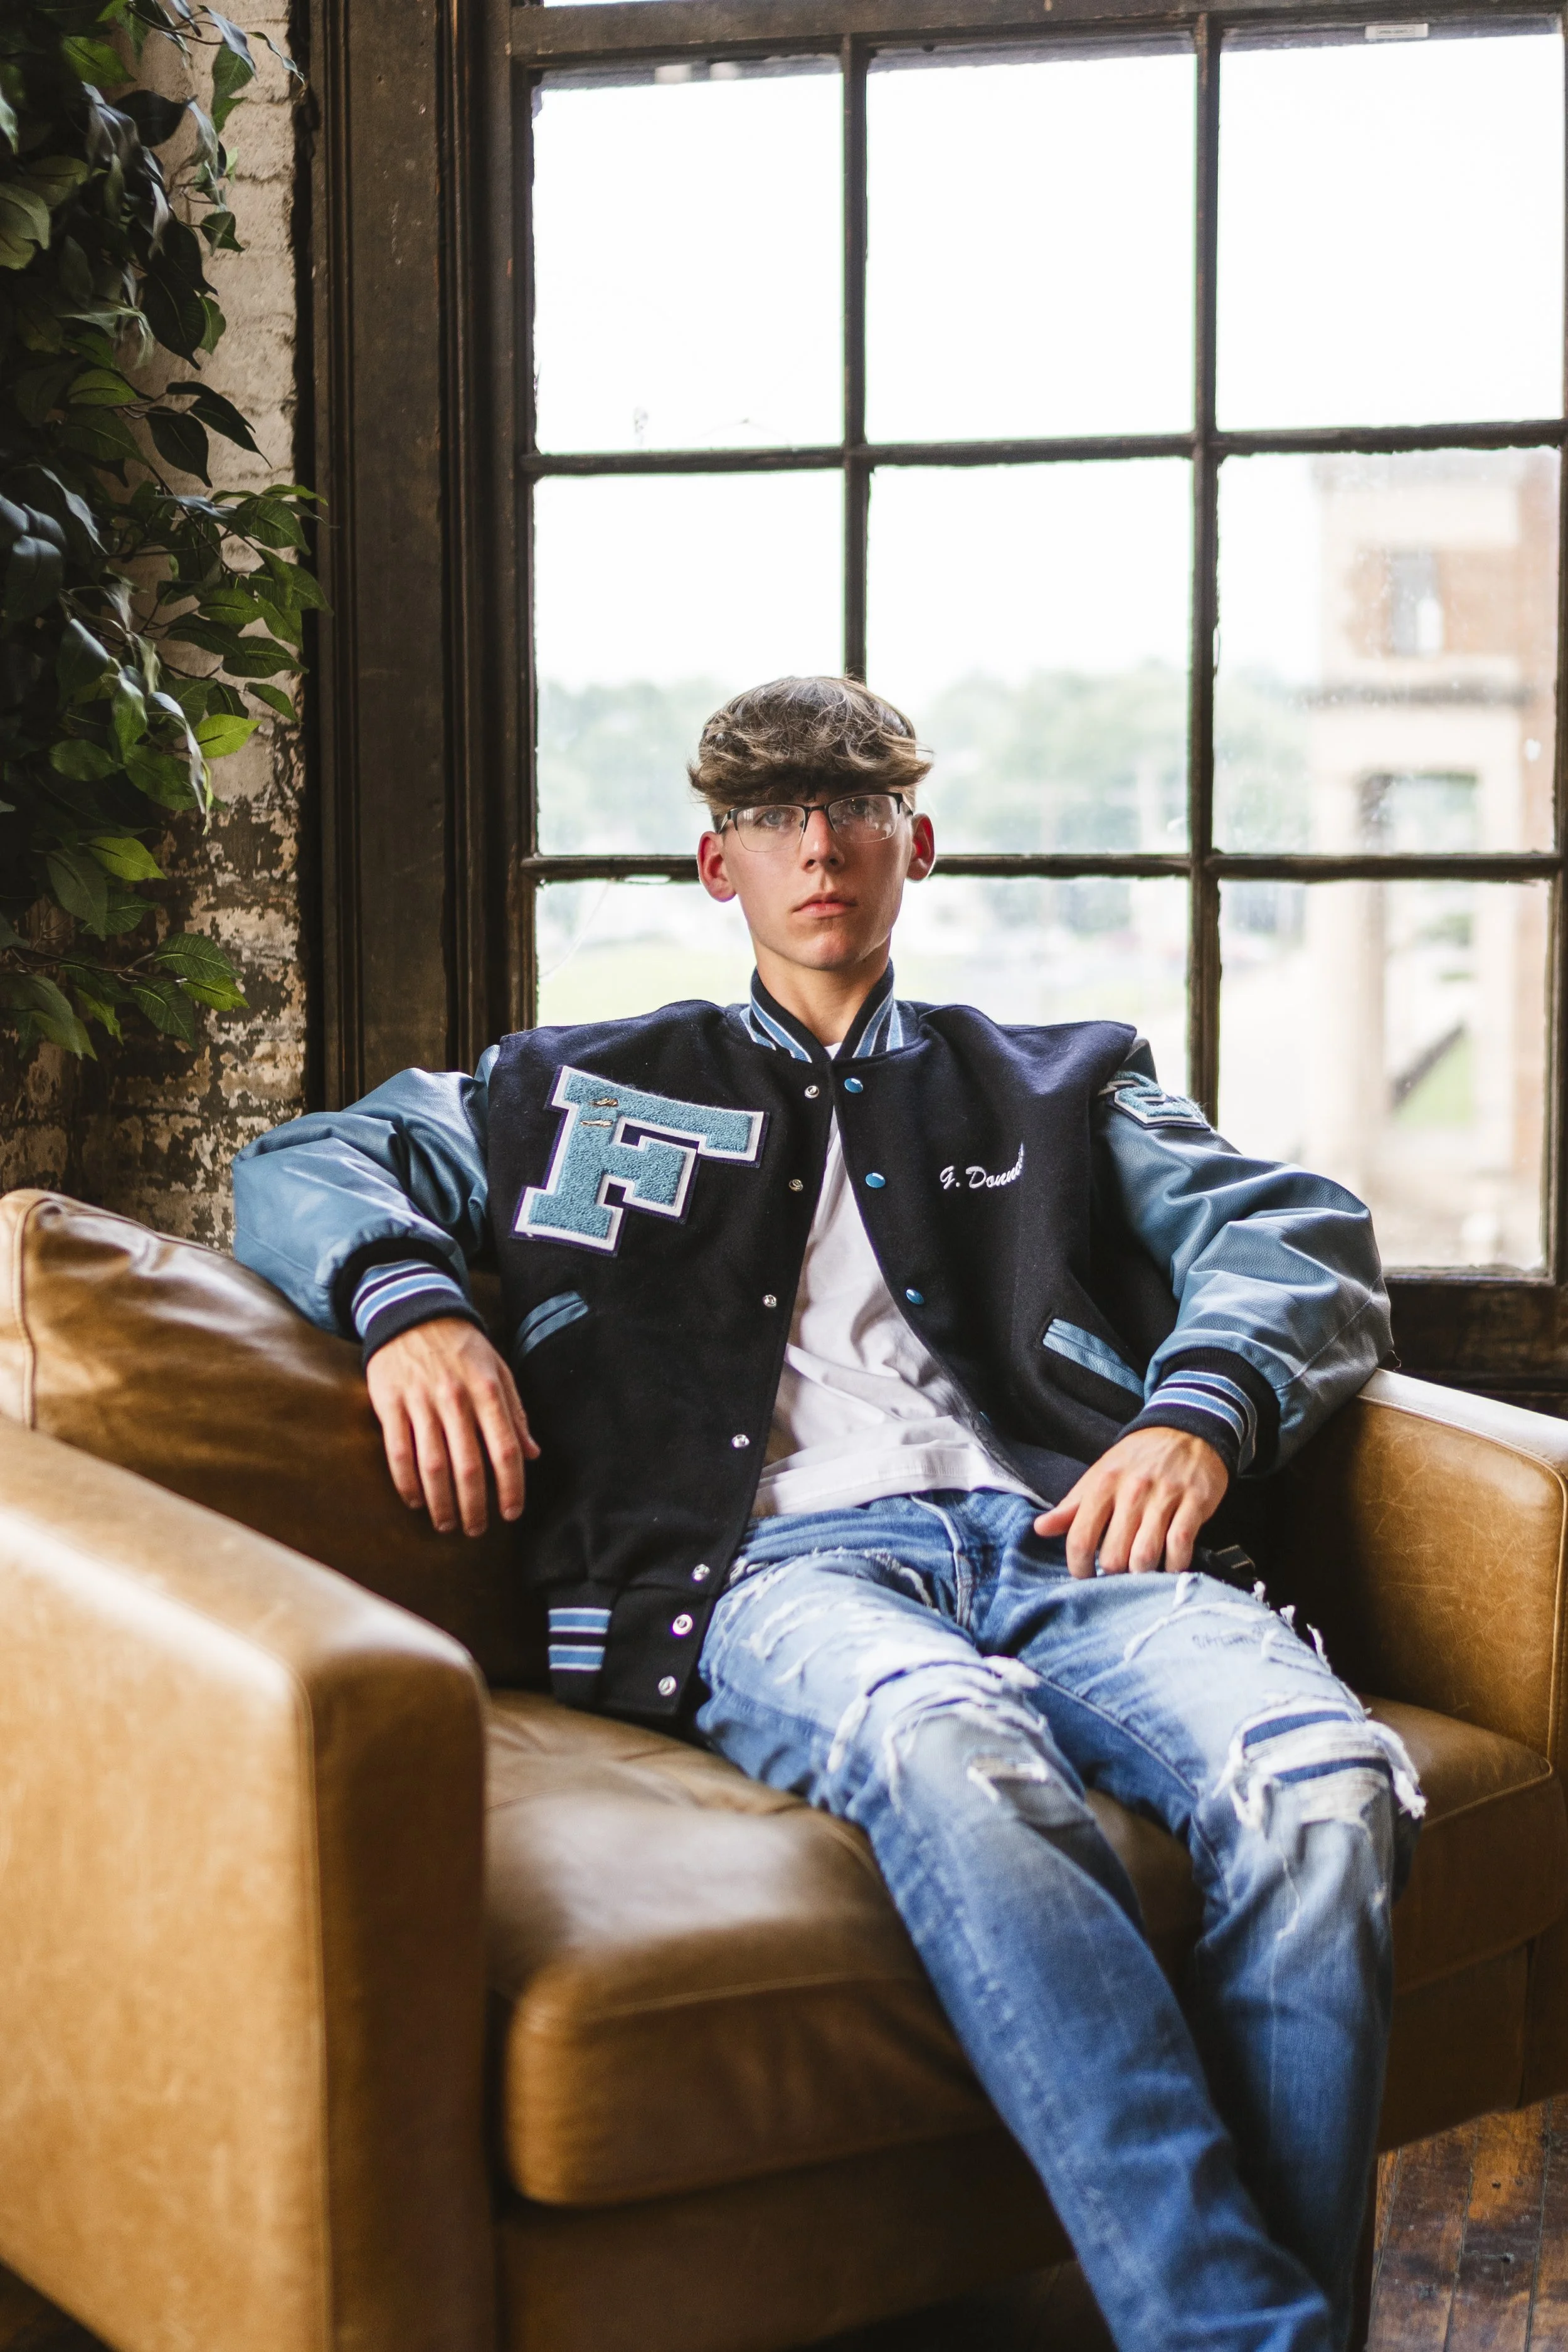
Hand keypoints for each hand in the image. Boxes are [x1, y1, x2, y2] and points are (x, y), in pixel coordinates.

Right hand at [365, 1317, 538, 1536]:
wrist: (412, 1312)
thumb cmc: (462, 1347)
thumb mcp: (499, 1370)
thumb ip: (515, 1413)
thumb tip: (532, 1454)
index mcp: (488, 1391)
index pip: (505, 1449)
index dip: (511, 1486)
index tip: (511, 1513)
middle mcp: (456, 1399)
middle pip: (469, 1466)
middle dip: (475, 1506)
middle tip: (476, 1530)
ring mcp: (420, 1402)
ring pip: (432, 1466)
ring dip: (441, 1503)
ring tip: (447, 1524)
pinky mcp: (390, 1404)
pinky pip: (398, 1453)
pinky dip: (407, 1483)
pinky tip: (415, 1501)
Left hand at [1034, 1428, 1227, 1580]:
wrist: (1186, 1430)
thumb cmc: (1137, 1459)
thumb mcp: (1100, 1474)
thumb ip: (1071, 1505)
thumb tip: (1040, 1529)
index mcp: (1103, 1484)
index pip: (1080, 1538)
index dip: (1079, 1567)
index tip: (1085, 1576)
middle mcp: (1132, 1491)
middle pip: (1113, 1555)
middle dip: (1114, 1574)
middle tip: (1118, 1573)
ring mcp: (1165, 1497)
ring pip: (1145, 1556)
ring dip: (1142, 1574)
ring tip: (1141, 1572)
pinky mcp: (1195, 1503)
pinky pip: (1180, 1546)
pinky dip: (1174, 1565)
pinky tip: (1169, 1566)